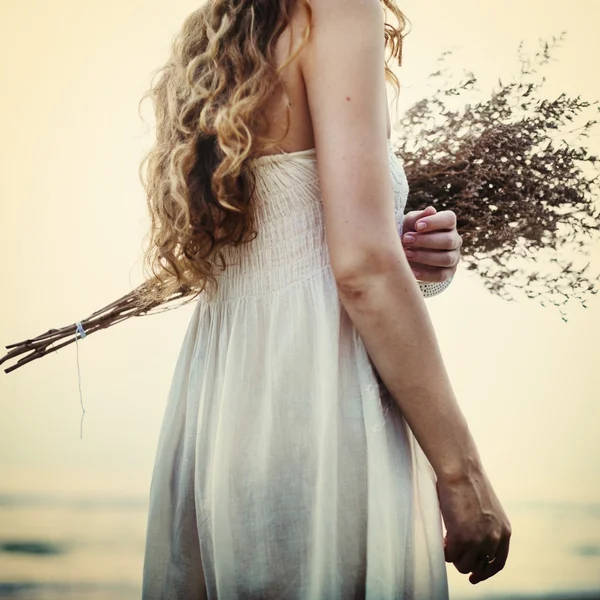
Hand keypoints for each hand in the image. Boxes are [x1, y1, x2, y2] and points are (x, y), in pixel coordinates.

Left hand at [401, 206, 461, 281]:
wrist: (405, 254)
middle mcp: (454, 240)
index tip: (417, 226)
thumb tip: (430, 210)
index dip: (434, 222)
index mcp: (447, 224)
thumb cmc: (409, 233)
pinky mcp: (448, 273)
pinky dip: (426, 274)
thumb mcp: (409, 223)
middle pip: (448, 240)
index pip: (449, 219)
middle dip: (426, 241)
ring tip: (407, 254)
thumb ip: (417, 217)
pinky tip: (412, 271)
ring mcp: (453, 257)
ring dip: (425, 257)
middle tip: (406, 240)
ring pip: (446, 258)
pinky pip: (441, 275)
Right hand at [436, 469, 511, 584]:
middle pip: (478, 566)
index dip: (485, 572)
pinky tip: (442, 539)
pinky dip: (444, 551)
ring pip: (463, 565)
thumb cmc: (468, 482)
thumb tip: (470, 541)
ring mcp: (478, 541)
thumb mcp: (485, 508)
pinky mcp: (461, 539)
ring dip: (454, 556)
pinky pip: (449, 556)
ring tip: (447, 541)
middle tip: (453, 551)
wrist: (461, 471)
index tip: (474, 576)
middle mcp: (494, 539)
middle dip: (465, 561)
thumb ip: (484, 526)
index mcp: (504, 531)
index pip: (497, 562)